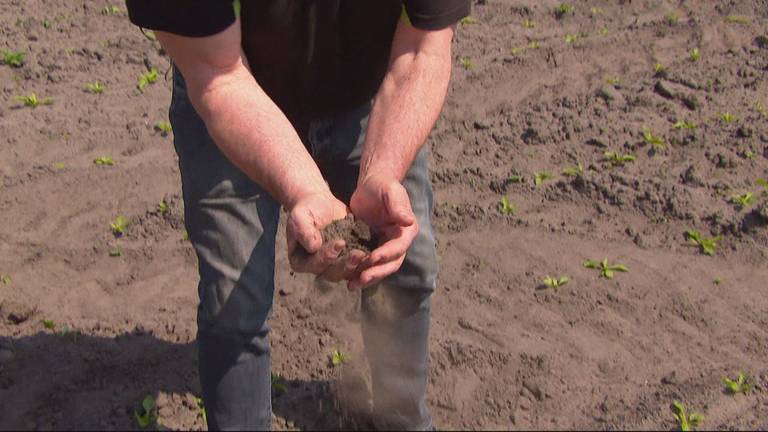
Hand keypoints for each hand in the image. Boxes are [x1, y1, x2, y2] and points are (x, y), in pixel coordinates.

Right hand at [286, 192, 366, 281]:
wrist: (320, 204)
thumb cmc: (306, 210)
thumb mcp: (299, 217)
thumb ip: (303, 231)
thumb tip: (313, 247)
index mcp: (302, 261)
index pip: (315, 265)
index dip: (327, 256)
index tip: (340, 243)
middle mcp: (318, 267)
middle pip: (332, 273)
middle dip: (346, 265)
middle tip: (358, 254)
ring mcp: (335, 265)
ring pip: (347, 272)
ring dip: (358, 266)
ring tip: (367, 255)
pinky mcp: (348, 258)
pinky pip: (358, 265)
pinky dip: (366, 262)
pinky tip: (375, 254)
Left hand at [348, 174, 417, 289]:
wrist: (370, 187)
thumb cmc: (382, 186)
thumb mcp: (390, 191)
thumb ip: (398, 206)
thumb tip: (408, 221)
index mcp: (406, 231)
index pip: (398, 247)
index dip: (386, 254)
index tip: (372, 258)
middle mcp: (398, 243)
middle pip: (391, 264)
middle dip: (376, 272)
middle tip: (361, 278)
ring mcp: (385, 248)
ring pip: (379, 269)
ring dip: (367, 278)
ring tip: (351, 285)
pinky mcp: (372, 249)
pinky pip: (367, 266)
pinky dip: (358, 273)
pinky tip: (346, 279)